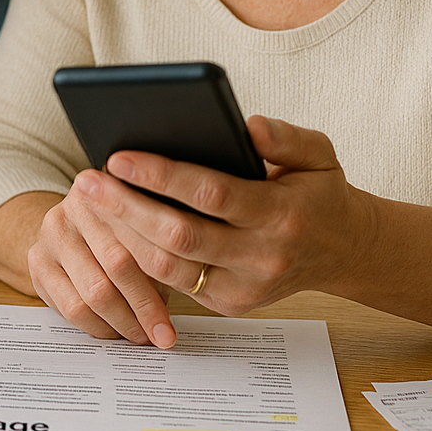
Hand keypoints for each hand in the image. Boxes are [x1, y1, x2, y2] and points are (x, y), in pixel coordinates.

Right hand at [27, 179, 178, 347]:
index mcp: (108, 188)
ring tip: (141, 334)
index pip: (140, 232)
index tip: (185, 304)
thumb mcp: (142, 228)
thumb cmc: (117, 231)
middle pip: (117, 264)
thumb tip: (193, 282)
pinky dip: (98, 327)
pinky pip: (71, 308)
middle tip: (163, 333)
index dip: (166, 272)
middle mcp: (74, 207)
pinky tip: (115, 330)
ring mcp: (51, 235)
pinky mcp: (37, 263)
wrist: (66, 228)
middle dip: (145, 307)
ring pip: (93, 293)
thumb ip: (162, 244)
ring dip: (123, 323)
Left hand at [31, 116, 369, 345]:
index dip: (162, 176)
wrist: (344, 250)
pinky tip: (111, 228)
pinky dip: (138, 257)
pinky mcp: (228, 304)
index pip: (212, 194)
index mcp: (282, 214)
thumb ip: (287, 137)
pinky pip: (173, 283)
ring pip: (169, 268)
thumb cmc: (318, 192)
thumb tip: (248, 125)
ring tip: (91, 201)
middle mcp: (262, 257)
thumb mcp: (320, 154)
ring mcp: (243, 288)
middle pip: (180, 236)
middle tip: (88, 180)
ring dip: (123, 235)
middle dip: (127, 207)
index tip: (119, 156)